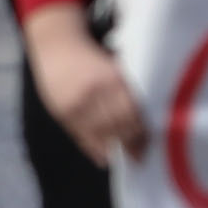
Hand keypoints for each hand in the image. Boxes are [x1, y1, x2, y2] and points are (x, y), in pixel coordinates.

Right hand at [25, 5, 148, 166]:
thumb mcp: (112, 65)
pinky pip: (79, 135)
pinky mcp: (62, 113)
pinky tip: (104, 159)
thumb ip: (124, 88)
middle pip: (116, 124)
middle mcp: (93, 93)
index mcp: (111, 78)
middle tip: (141, 155)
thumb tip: (143, 116)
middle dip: (130, 142)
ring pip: (99, 133)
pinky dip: (93, 149)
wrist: (58, 47)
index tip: (150, 141)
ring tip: (127, 158)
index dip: (140, 130)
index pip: (130, 111)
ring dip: (114, 148)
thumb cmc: (91, 56)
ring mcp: (76, 104)